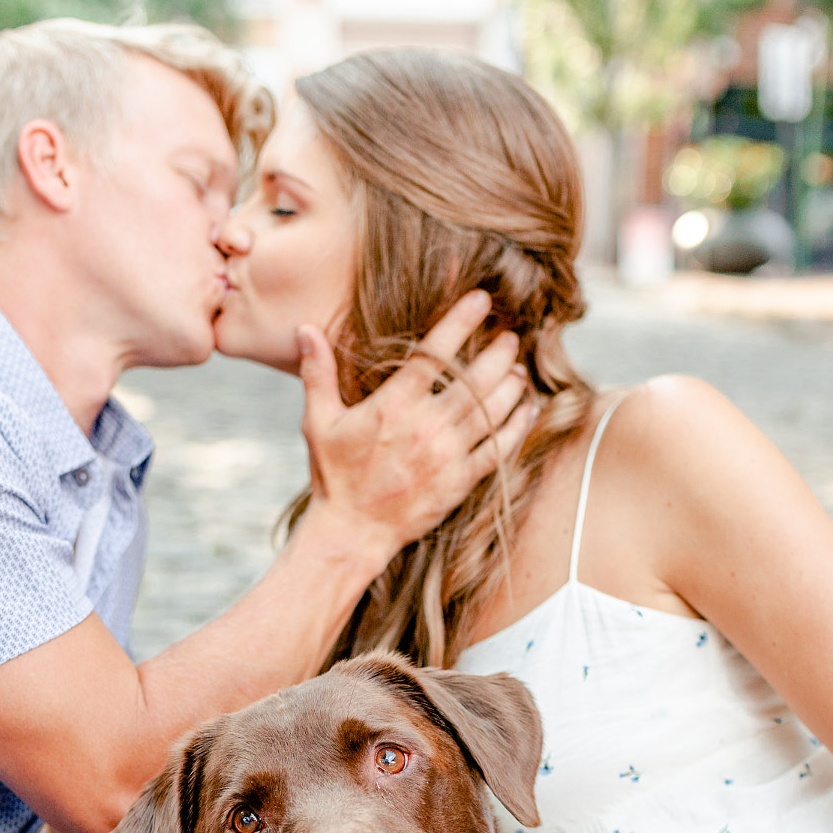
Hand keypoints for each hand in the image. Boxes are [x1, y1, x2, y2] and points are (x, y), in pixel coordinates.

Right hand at [297, 289, 535, 565]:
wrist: (352, 532)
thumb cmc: (334, 476)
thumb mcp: (318, 422)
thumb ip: (317, 373)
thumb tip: (305, 328)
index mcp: (393, 406)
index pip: (434, 353)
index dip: (461, 322)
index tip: (481, 300)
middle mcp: (426, 427)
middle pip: (475, 379)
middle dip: (498, 353)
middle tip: (510, 338)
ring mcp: (447, 456)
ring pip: (492, 411)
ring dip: (512, 386)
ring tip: (519, 369)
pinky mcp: (460, 482)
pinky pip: (498, 449)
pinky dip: (517, 426)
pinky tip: (528, 409)